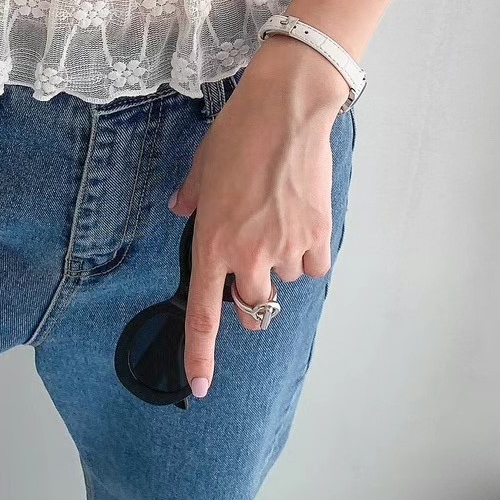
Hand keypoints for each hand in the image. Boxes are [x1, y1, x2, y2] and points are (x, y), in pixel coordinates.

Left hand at [169, 40, 348, 397]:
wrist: (285, 112)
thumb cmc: (237, 135)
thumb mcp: (202, 168)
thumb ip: (192, 199)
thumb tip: (183, 208)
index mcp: (212, 243)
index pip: (205, 315)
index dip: (201, 356)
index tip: (200, 386)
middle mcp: (248, 255)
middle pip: (253, 307)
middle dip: (251, 298)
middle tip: (251, 268)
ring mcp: (285, 248)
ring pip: (285, 280)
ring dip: (280, 263)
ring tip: (276, 217)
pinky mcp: (317, 235)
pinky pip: (313, 265)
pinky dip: (308, 252)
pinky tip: (301, 220)